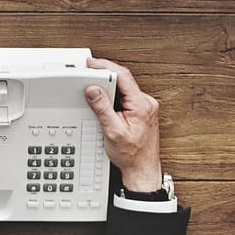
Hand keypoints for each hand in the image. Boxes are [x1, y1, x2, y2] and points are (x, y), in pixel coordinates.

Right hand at [83, 57, 163, 191]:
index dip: (105, 67)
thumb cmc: (132, 156)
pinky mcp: (141, 111)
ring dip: (109, 85)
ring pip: (124, 87)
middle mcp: (146, 103)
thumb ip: (102, 108)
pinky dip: (114, 95)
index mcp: (142, 105)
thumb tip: (93, 90)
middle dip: (105, 74)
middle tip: (88, 71)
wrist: (142, 170)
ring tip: (94, 85)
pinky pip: (126, 96)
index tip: (91, 64)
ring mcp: (145, 107)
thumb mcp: (112, 131)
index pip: (122, 77)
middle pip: (123, 79)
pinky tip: (104, 99)